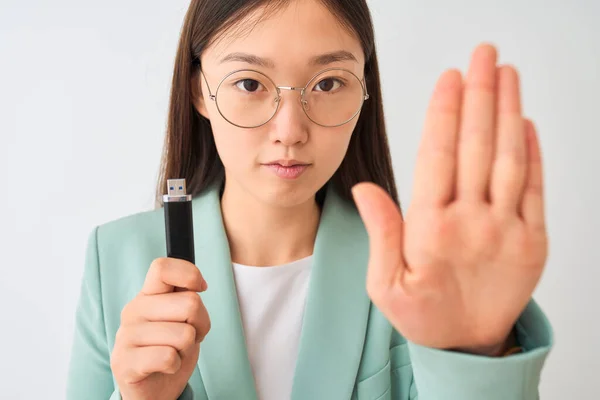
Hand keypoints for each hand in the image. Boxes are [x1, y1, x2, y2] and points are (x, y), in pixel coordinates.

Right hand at [111, 257, 210, 399]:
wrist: (154, 387)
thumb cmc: (172, 347)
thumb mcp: (184, 318)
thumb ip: (187, 298)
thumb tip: (197, 286)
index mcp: (148, 294)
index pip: (163, 267)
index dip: (190, 274)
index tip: (200, 288)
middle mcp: (134, 310)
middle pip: (190, 304)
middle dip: (200, 324)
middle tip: (188, 337)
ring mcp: (125, 336)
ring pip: (184, 334)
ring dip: (187, 348)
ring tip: (174, 352)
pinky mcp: (124, 363)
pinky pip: (167, 357)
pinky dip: (175, 365)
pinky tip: (165, 366)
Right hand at [352, 43, 547, 354]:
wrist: (469, 348)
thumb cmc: (423, 314)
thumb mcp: (384, 284)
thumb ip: (380, 232)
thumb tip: (365, 188)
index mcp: (431, 232)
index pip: (437, 158)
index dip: (444, 113)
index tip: (449, 78)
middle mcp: (472, 224)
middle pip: (476, 146)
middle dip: (480, 94)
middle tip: (483, 56)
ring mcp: (507, 231)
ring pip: (509, 159)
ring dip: (508, 112)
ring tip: (506, 74)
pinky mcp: (533, 241)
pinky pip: (535, 189)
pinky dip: (533, 152)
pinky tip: (526, 122)